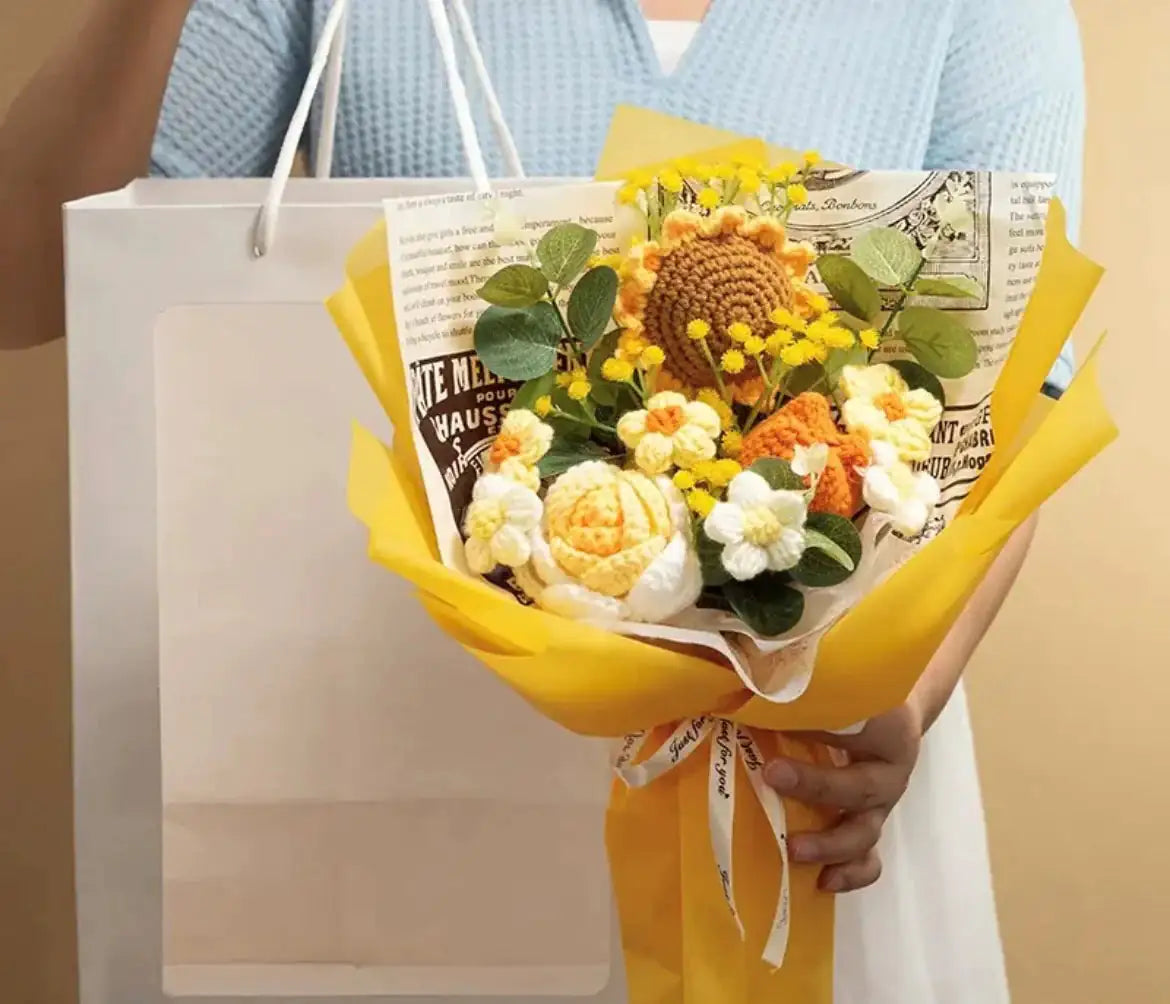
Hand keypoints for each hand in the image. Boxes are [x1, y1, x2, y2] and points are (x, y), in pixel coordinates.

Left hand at [764, 700, 922, 892]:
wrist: (889, 705)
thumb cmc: (848, 694)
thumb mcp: (829, 688)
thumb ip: (795, 694)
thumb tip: (740, 694)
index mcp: (885, 726)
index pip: (857, 729)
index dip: (819, 728)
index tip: (779, 723)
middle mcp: (888, 768)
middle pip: (859, 786)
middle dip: (815, 785)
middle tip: (771, 773)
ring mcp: (880, 802)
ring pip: (864, 830)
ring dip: (829, 842)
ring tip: (794, 849)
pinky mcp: (869, 823)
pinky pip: (869, 858)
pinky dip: (849, 873)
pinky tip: (822, 881)